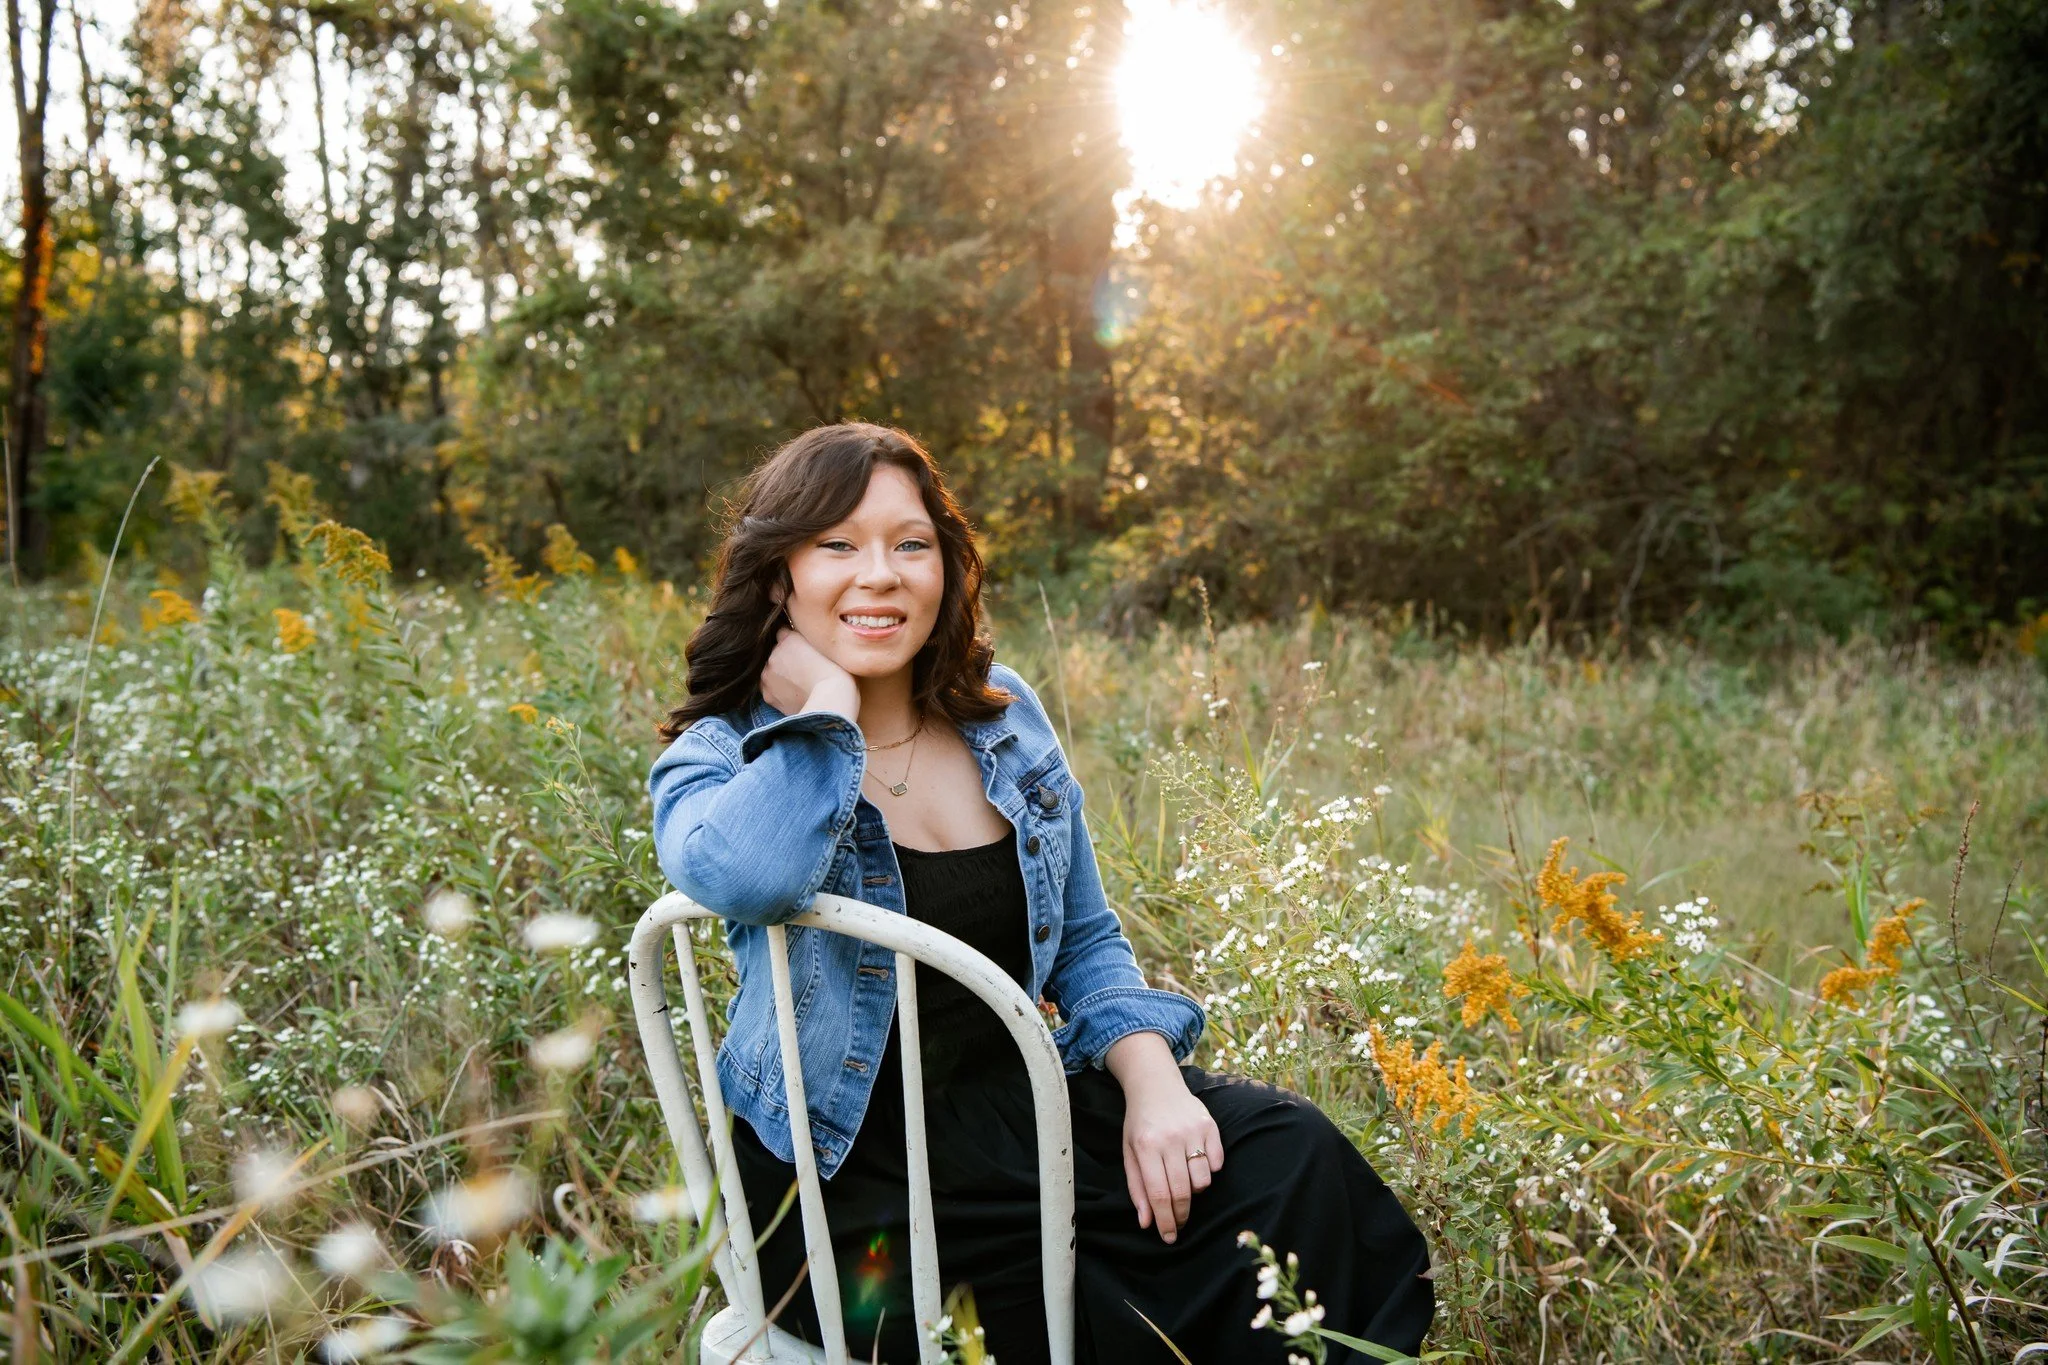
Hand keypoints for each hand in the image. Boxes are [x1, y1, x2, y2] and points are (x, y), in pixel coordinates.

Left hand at [760, 623, 857, 720]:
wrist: (831, 701)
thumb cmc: (836, 673)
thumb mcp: (826, 645)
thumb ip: (806, 638)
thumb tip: (799, 638)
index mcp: (787, 637)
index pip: (783, 633)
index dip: (794, 641)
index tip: (804, 650)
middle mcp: (773, 654)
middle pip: (776, 653)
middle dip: (786, 659)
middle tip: (805, 669)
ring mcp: (767, 676)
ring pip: (771, 671)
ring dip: (780, 675)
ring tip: (801, 684)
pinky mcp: (767, 695)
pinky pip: (770, 689)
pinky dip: (779, 691)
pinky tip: (795, 695)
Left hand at [1108, 1034, 1223, 1244]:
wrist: (1156, 1086)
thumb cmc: (1140, 1124)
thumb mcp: (1129, 1153)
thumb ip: (1137, 1188)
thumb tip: (1147, 1223)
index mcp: (1146, 1146)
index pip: (1158, 1194)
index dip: (1165, 1221)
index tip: (1168, 1237)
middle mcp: (1171, 1138)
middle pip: (1182, 1191)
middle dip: (1181, 1215)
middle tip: (1178, 1224)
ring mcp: (1193, 1131)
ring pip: (1203, 1181)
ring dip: (1194, 1190)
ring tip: (1183, 1179)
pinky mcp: (1210, 1125)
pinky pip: (1217, 1163)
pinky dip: (1208, 1170)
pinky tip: (1195, 1161)